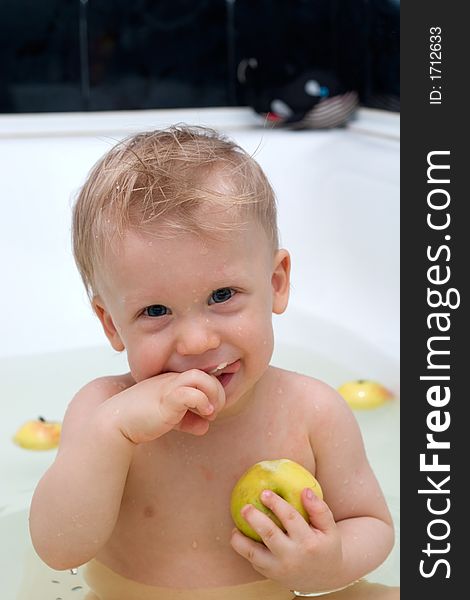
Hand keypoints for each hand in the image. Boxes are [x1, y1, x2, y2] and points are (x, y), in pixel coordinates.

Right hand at [104, 369, 225, 442]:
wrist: (113, 423)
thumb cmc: (137, 420)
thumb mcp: (168, 418)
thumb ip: (186, 420)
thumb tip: (204, 427)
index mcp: (171, 380)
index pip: (201, 376)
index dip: (212, 391)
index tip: (209, 410)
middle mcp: (171, 378)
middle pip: (206, 374)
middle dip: (217, 393)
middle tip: (213, 412)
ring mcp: (168, 387)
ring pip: (202, 377)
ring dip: (214, 394)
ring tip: (210, 412)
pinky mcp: (166, 399)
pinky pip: (191, 392)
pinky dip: (203, 402)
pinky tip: (203, 415)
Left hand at [230, 488, 342, 591]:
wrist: (325, 578)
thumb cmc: (326, 546)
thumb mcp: (330, 529)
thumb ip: (320, 509)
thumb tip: (305, 491)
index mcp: (309, 542)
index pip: (290, 518)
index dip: (277, 504)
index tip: (265, 493)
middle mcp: (293, 557)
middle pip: (269, 535)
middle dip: (255, 519)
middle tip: (245, 507)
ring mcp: (280, 569)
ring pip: (254, 554)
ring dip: (240, 540)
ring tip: (235, 527)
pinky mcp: (271, 575)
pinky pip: (254, 562)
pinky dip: (244, 549)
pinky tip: (241, 536)